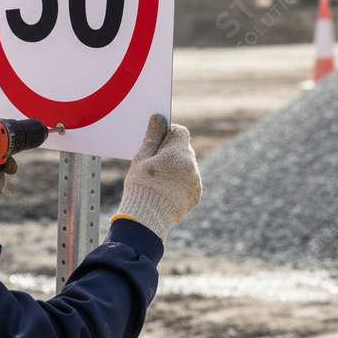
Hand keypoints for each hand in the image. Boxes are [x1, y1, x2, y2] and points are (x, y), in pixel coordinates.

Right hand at [114, 114, 201, 240]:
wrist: (147, 219)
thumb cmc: (141, 186)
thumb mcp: (141, 159)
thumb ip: (152, 137)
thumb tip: (159, 118)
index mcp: (178, 153)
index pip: (180, 132)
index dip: (168, 133)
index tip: (157, 141)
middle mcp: (192, 166)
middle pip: (184, 149)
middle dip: (171, 151)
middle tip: (154, 163)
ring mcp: (196, 182)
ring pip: (187, 165)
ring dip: (176, 167)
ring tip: (158, 179)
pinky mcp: (196, 195)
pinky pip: (189, 181)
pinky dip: (180, 182)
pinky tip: (165, 190)